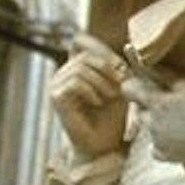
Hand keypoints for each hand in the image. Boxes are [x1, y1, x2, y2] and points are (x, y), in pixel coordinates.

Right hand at [47, 44, 131, 158]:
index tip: (119, 66)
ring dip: (101, 81)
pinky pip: (74, 83)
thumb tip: (128, 46)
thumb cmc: (113, 115)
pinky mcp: (56, 97)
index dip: (99, 47)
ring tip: (111, 96)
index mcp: (77, 67)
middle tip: (121, 84)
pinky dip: (91, 91)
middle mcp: (63, 73)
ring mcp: (56, 84)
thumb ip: (117, 66)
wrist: (104, 143)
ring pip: (79, 68)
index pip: (80, 41)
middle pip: (84, 55)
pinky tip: (98, 102)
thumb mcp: (120, 85)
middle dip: (107, 68)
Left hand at [134, 74, 184, 165]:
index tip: (140, 86)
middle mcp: (151, 122)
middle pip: (139, 111)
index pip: (129, 89)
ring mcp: (157, 140)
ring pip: (148, 130)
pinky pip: (156, 149)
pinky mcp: (166, 155)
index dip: (133, 86)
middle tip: (168, 107)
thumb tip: (146, 65)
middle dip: (148, 108)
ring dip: (157, 125)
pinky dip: (162, 144)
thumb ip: (164, 75)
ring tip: (180, 124)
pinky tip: (177, 140)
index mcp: (156, 102)